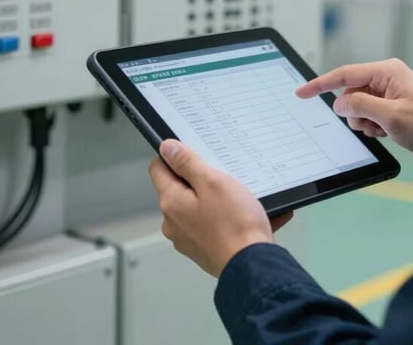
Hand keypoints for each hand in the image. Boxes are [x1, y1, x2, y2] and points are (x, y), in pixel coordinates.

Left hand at [148, 140, 291, 276]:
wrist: (254, 265)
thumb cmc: (235, 224)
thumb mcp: (212, 181)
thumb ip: (187, 163)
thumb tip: (167, 148)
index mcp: (171, 203)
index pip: (158, 168)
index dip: (175, 156)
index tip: (194, 153)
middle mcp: (174, 223)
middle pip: (181, 188)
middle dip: (201, 179)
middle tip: (224, 177)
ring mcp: (189, 238)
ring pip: (199, 206)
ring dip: (218, 199)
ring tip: (242, 198)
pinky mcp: (205, 248)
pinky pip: (214, 224)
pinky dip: (229, 217)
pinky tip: (250, 214)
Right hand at [296, 59, 412, 163]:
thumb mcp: (391, 117)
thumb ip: (360, 106)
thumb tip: (339, 103)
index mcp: (387, 71)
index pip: (345, 74)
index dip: (320, 84)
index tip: (301, 92)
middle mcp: (386, 78)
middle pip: (350, 93)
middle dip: (355, 113)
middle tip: (373, 126)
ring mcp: (389, 92)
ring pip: (358, 107)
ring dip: (365, 122)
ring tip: (384, 130)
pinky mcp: (391, 106)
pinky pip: (368, 115)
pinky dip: (373, 126)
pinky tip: (388, 132)